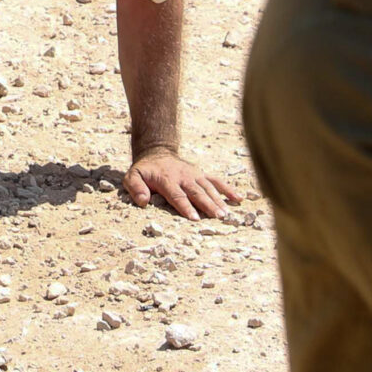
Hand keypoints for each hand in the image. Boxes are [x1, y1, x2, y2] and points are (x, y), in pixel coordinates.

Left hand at [124, 145, 240, 218]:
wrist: (156, 152)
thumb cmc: (145, 170)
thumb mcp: (132, 176)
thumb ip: (135, 187)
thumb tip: (143, 201)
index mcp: (167, 179)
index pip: (177, 195)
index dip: (186, 207)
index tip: (195, 219)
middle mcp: (183, 176)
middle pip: (197, 192)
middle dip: (207, 205)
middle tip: (218, 217)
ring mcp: (195, 174)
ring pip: (209, 187)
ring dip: (218, 200)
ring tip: (227, 214)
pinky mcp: (202, 174)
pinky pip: (217, 181)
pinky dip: (228, 189)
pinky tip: (239, 199)